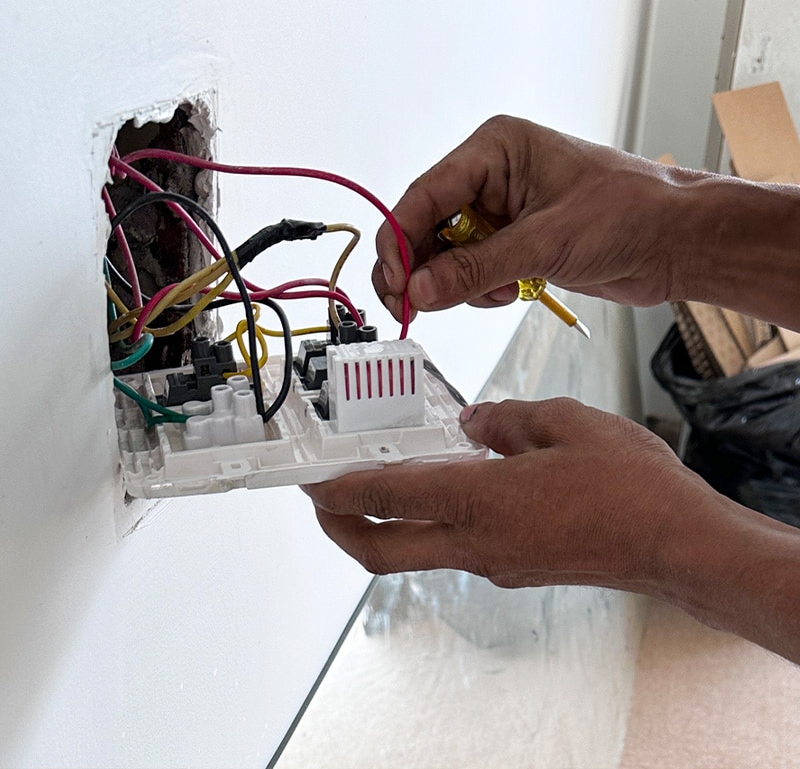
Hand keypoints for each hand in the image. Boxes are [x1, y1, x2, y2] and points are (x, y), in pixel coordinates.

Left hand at [303, 398, 712, 591]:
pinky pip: (456, 547)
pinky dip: (436, 521)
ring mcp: (494, 562)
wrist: (676, 544)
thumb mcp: (563, 423)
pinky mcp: (514, 567)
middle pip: (381, 550)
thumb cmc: (629, 487)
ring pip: (416, 550)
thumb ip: (505, 419)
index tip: (311, 481)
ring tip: (384, 483)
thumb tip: (476, 422)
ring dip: (388, 523)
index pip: (384, 497)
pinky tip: (453, 488)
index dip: (337, 489)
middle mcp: (476, 542)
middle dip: (340, 527)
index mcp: (479, 501)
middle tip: (324, 499)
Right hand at [374, 115, 691, 320]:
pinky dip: (480, 290)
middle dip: (421, 269)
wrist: (675, 242)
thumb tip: (420, 291)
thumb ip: (476, 269)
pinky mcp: (512, 243)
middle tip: (409, 306)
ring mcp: (501, 213)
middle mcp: (491, 178)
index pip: (426, 195)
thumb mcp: (546, 242)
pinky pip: (472, 272)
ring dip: (457, 283)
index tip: (396, 281)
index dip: (401, 240)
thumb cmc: (629, 212)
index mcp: (495, 150)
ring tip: (492, 293)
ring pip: (445, 255)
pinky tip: (509, 293)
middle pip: (427, 227)